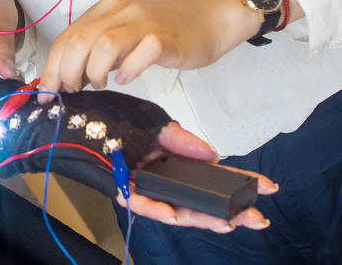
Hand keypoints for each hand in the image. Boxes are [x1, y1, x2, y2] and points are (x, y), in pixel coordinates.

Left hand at [39, 0, 259, 98]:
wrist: (209, 18)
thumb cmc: (162, 32)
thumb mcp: (122, 36)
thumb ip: (95, 50)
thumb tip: (66, 79)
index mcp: (105, 10)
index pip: (66, 38)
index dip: (51, 68)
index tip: (46, 92)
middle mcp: (121, 11)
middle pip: (78, 41)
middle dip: (67, 73)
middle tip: (73, 91)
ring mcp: (143, 23)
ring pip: (103, 45)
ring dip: (94, 71)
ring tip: (100, 84)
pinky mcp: (165, 39)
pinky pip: (140, 53)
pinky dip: (128, 71)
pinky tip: (126, 78)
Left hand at [120, 123, 277, 231]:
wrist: (76, 119)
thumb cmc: (113, 121)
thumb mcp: (154, 125)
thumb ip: (182, 140)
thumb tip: (212, 154)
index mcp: (173, 162)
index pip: (210, 177)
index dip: (236, 183)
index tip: (265, 186)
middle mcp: (162, 178)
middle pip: (198, 201)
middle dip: (228, 212)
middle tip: (254, 218)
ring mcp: (143, 187)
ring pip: (174, 209)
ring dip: (198, 217)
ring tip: (224, 221)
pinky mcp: (121, 190)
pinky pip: (140, 204)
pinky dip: (155, 209)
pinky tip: (172, 214)